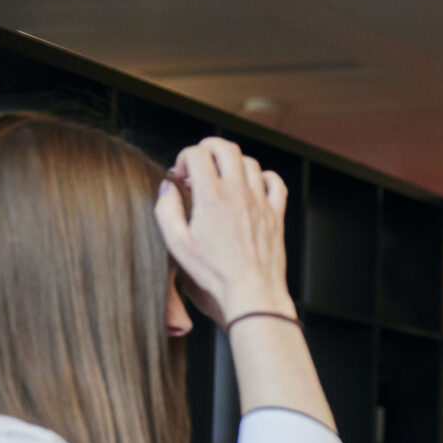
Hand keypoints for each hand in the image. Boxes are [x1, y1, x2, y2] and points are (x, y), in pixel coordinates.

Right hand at [154, 137, 293, 324]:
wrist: (252, 294)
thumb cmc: (214, 275)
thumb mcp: (177, 245)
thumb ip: (166, 210)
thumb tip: (168, 187)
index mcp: (212, 197)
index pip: (197, 154)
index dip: (183, 158)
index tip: (181, 178)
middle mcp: (238, 194)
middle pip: (225, 148)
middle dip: (208, 148)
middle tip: (199, 165)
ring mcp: (260, 203)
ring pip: (250, 162)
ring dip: (232, 164)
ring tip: (222, 180)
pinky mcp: (276, 215)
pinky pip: (275, 183)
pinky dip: (264, 178)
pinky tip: (252, 188)